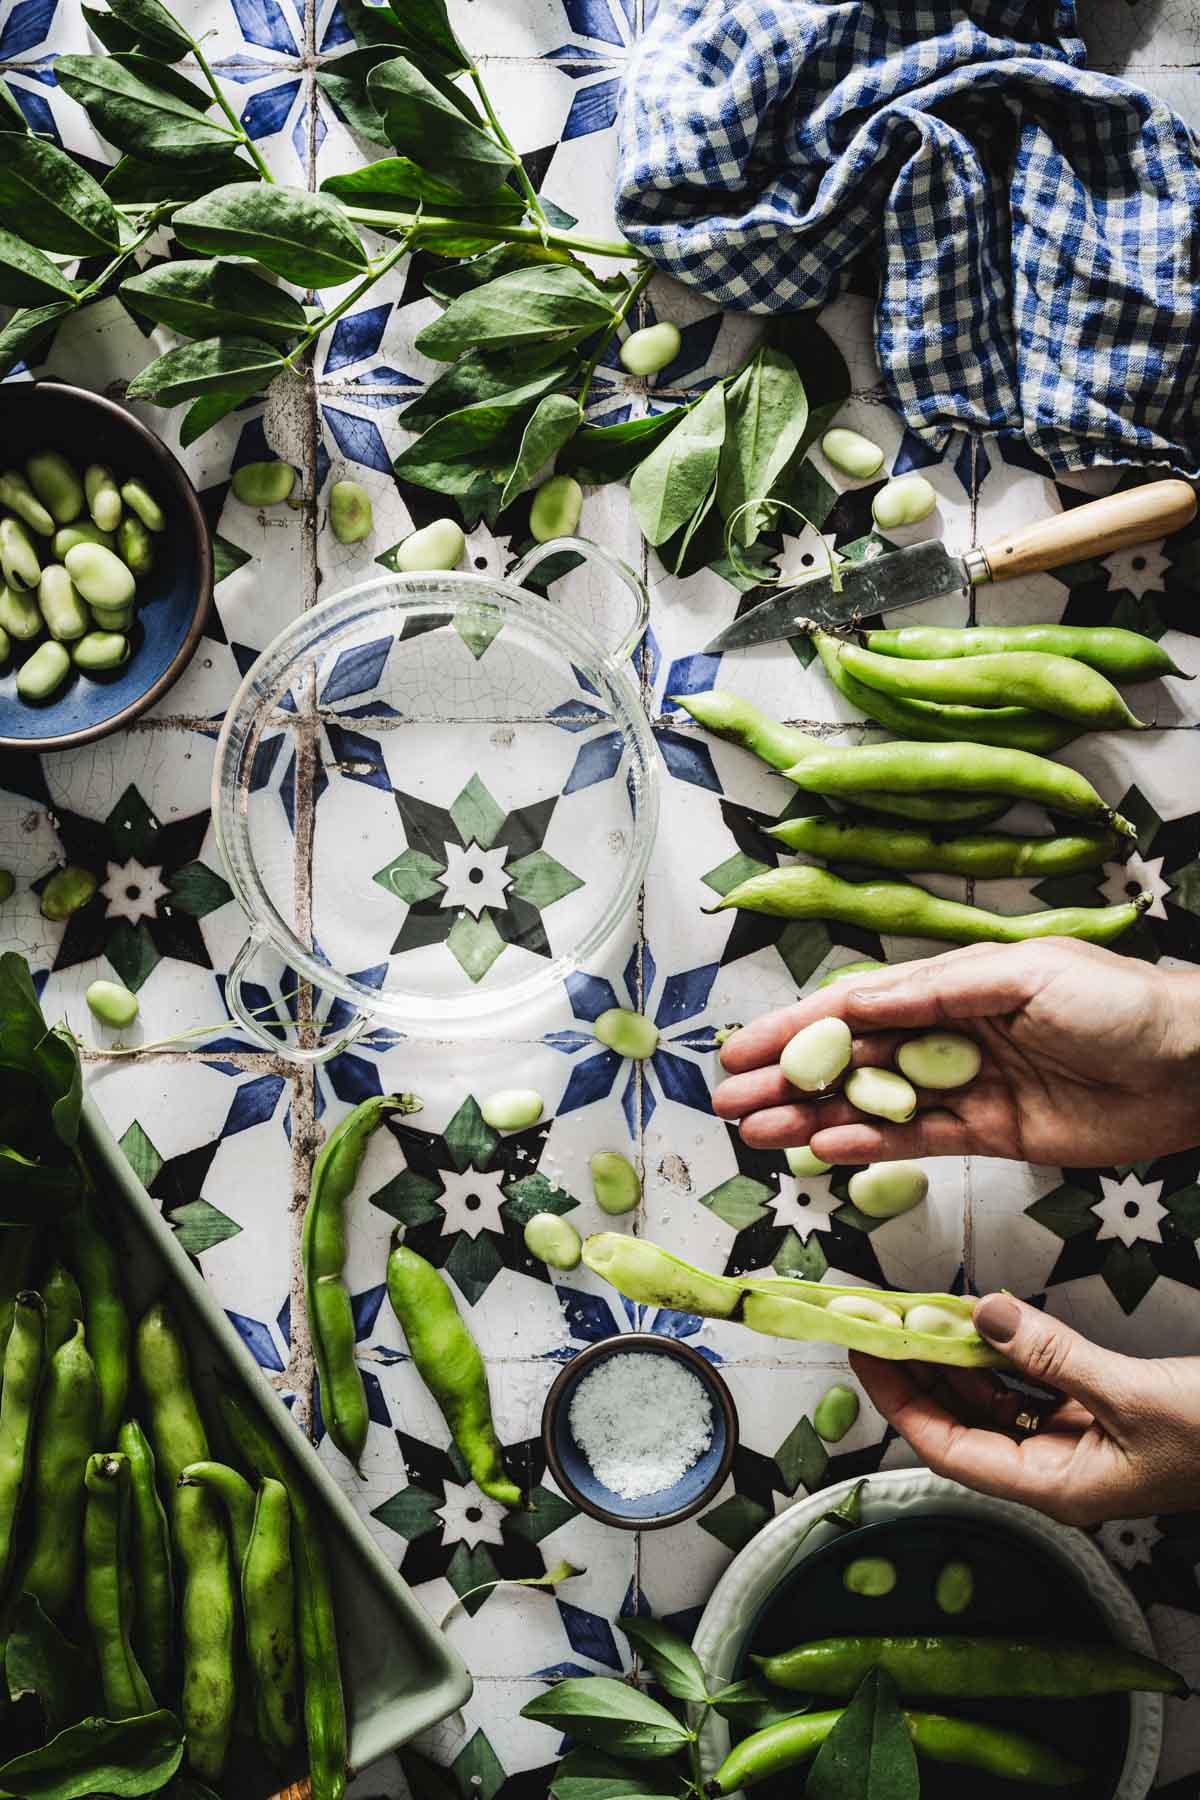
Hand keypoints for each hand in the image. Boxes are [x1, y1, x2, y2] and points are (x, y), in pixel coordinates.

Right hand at [713, 939, 1199, 1165]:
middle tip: (728, 1101)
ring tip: (755, 1135)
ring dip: (811, 1118)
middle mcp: (949, 1031)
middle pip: (851, 1057)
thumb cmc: (1120, 1002)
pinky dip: (869, 1148)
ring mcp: (966, 1085)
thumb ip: (936, 992)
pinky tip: (824, 1152)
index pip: (856, 1005)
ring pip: (871, 1104)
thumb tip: (856, 1000)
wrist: (1194, 1066)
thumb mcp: (1025, 976)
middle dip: (786, 1077)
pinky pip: (916, 1143)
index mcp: (954, 982)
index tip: (741, 1047)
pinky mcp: (991, 1133)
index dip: (795, 1026)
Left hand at [851, 1293, 1199, 1524]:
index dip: (901, 1403)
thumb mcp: (1132, 1394)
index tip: (866, 1355)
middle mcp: (1055, 1471)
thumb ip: (1053, 1355)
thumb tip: (983, 1314)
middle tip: (879, 1323)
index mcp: (1056, 1487)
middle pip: (963, 1423)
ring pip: (995, 1401)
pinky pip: (1031, 1386)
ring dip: (957, 1359)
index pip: (950, 1449)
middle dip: (919, 1375)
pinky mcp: (1097, 1415)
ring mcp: (1075, 1444)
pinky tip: (983, 1320)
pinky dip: (1004, 1354)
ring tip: (918, 1314)